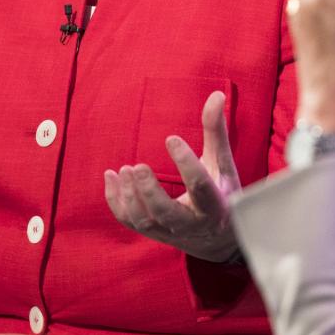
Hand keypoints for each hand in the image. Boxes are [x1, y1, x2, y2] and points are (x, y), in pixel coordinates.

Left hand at [103, 91, 241, 263]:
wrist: (219, 240)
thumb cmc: (223, 192)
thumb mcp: (223, 164)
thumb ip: (216, 132)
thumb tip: (216, 94)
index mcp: (215, 205)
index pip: (200, 187)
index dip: (185, 162)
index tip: (170, 138)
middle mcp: (192, 223)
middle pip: (166, 213)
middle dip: (149, 192)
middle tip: (136, 166)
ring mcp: (170, 232)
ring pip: (144, 221)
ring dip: (130, 197)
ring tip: (123, 169)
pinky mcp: (154, 234)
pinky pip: (129, 222)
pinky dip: (116, 202)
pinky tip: (111, 177)